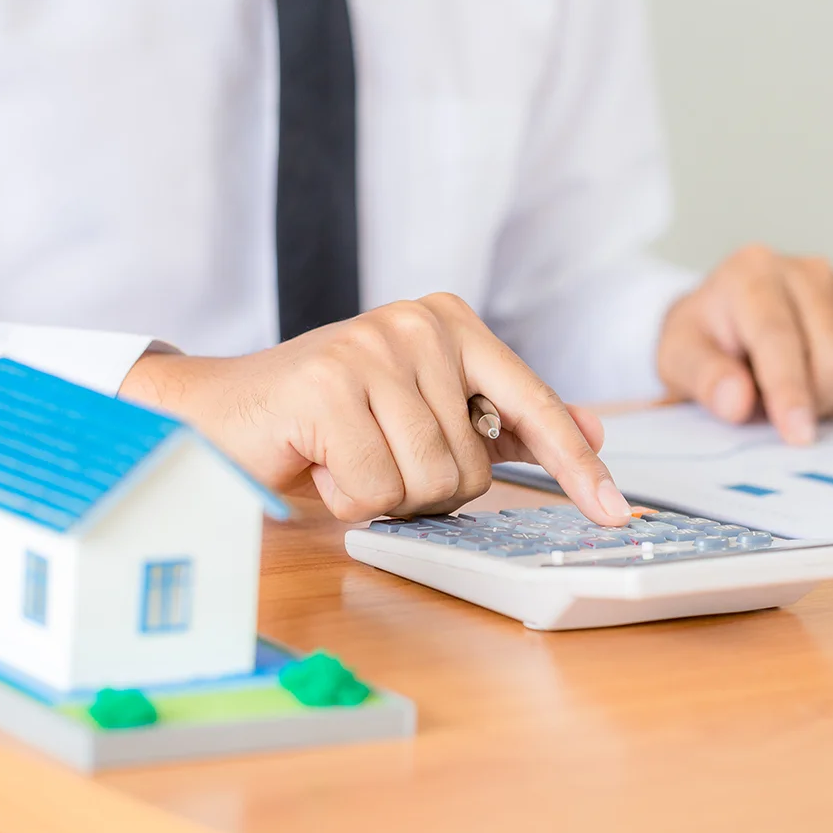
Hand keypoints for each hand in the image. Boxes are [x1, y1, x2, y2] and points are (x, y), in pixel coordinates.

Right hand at [120, 293, 633, 524]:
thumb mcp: (424, 415)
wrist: (218, 413)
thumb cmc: (327, 421)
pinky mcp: (329, 385)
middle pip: (474, 467)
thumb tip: (589, 428)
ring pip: (428, 482)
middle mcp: (419, 323)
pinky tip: (316, 461)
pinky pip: (374, 490)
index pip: (532, 403)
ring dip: (381, 494)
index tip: (614, 510)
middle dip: (424, 487)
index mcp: (452, 322)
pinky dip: (343, 497)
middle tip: (373, 457)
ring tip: (343, 456)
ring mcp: (373, 348)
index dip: (575, 464)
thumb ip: (501, 419)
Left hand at [657, 246, 832, 442]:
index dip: (790, 393)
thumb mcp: (678, 358)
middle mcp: (811, 272)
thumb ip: (703, 378)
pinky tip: (828, 388)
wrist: (729, 320)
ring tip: (798, 391)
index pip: (781, 339)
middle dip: (811, 403)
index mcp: (755, 273)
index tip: (798, 434)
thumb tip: (736, 401)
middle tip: (776, 409)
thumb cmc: (704, 340)